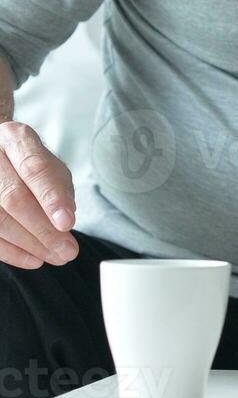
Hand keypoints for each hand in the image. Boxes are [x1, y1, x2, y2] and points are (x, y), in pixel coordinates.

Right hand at [0, 119, 78, 268]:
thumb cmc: (28, 166)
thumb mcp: (51, 167)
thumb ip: (58, 189)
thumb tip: (63, 222)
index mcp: (15, 138)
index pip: (34, 168)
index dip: (51, 198)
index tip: (67, 223)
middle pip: (13, 197)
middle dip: (43, 229)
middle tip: (67, 251)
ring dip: (28, 245)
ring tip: (56, 257)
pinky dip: (10, 252)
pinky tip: (32, 259)